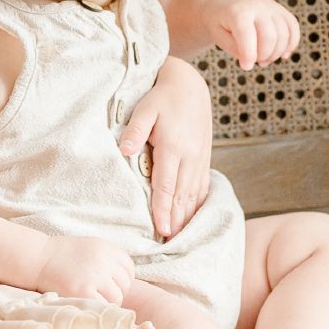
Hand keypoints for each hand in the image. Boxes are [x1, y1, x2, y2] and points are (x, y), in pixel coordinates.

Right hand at [32, 235, 135, 304]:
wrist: (37, 258)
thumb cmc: (60, 255)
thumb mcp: (88, 247)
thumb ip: (106, 259)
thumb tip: (124, 280)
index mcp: (106, 248)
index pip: (128, 268)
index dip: (121, 279)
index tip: (111, 285)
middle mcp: (104, 261)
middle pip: (125, 284)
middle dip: (115, 292)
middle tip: (100, 295)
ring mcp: (95, 276)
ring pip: (116, 297)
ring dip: (108, 303)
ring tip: (94, 302)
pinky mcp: (84, 291)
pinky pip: (103, 306)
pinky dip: (98, 308)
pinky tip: (87, 305)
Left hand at [121, 57, 212, 240]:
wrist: (190, 85)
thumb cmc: (161, 97)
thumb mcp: (144, 108)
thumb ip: (135, 130)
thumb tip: (124, 150)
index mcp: (173, 146)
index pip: (167, 185)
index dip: (163, 209)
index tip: (162, 229)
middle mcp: (190, 155)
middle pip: (182, 195)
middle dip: (176, 220)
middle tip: (169, 243)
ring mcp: (200, 157)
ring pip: (194, 193)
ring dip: (188, 216)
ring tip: (180, 236)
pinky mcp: (204, 156)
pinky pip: (202, 186)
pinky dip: (198, 204)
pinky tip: (193, 217)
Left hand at [204, 0, 299, 70]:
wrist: (222, 3)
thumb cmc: (218, 23)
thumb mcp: (218, 37)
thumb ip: (234, 49)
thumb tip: (252, 61)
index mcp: (238, 12)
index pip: (247, 35)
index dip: (249, 55)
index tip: (245, 67)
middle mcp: (257, 6)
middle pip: (270, 37)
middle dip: (264, 56)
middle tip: (255, 63)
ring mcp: (271, 6)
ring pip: (284, 34)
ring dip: (276, 53)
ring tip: (264, 61)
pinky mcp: (280, 9)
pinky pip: (293, 27)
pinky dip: (291, 43)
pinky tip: (283, 56)